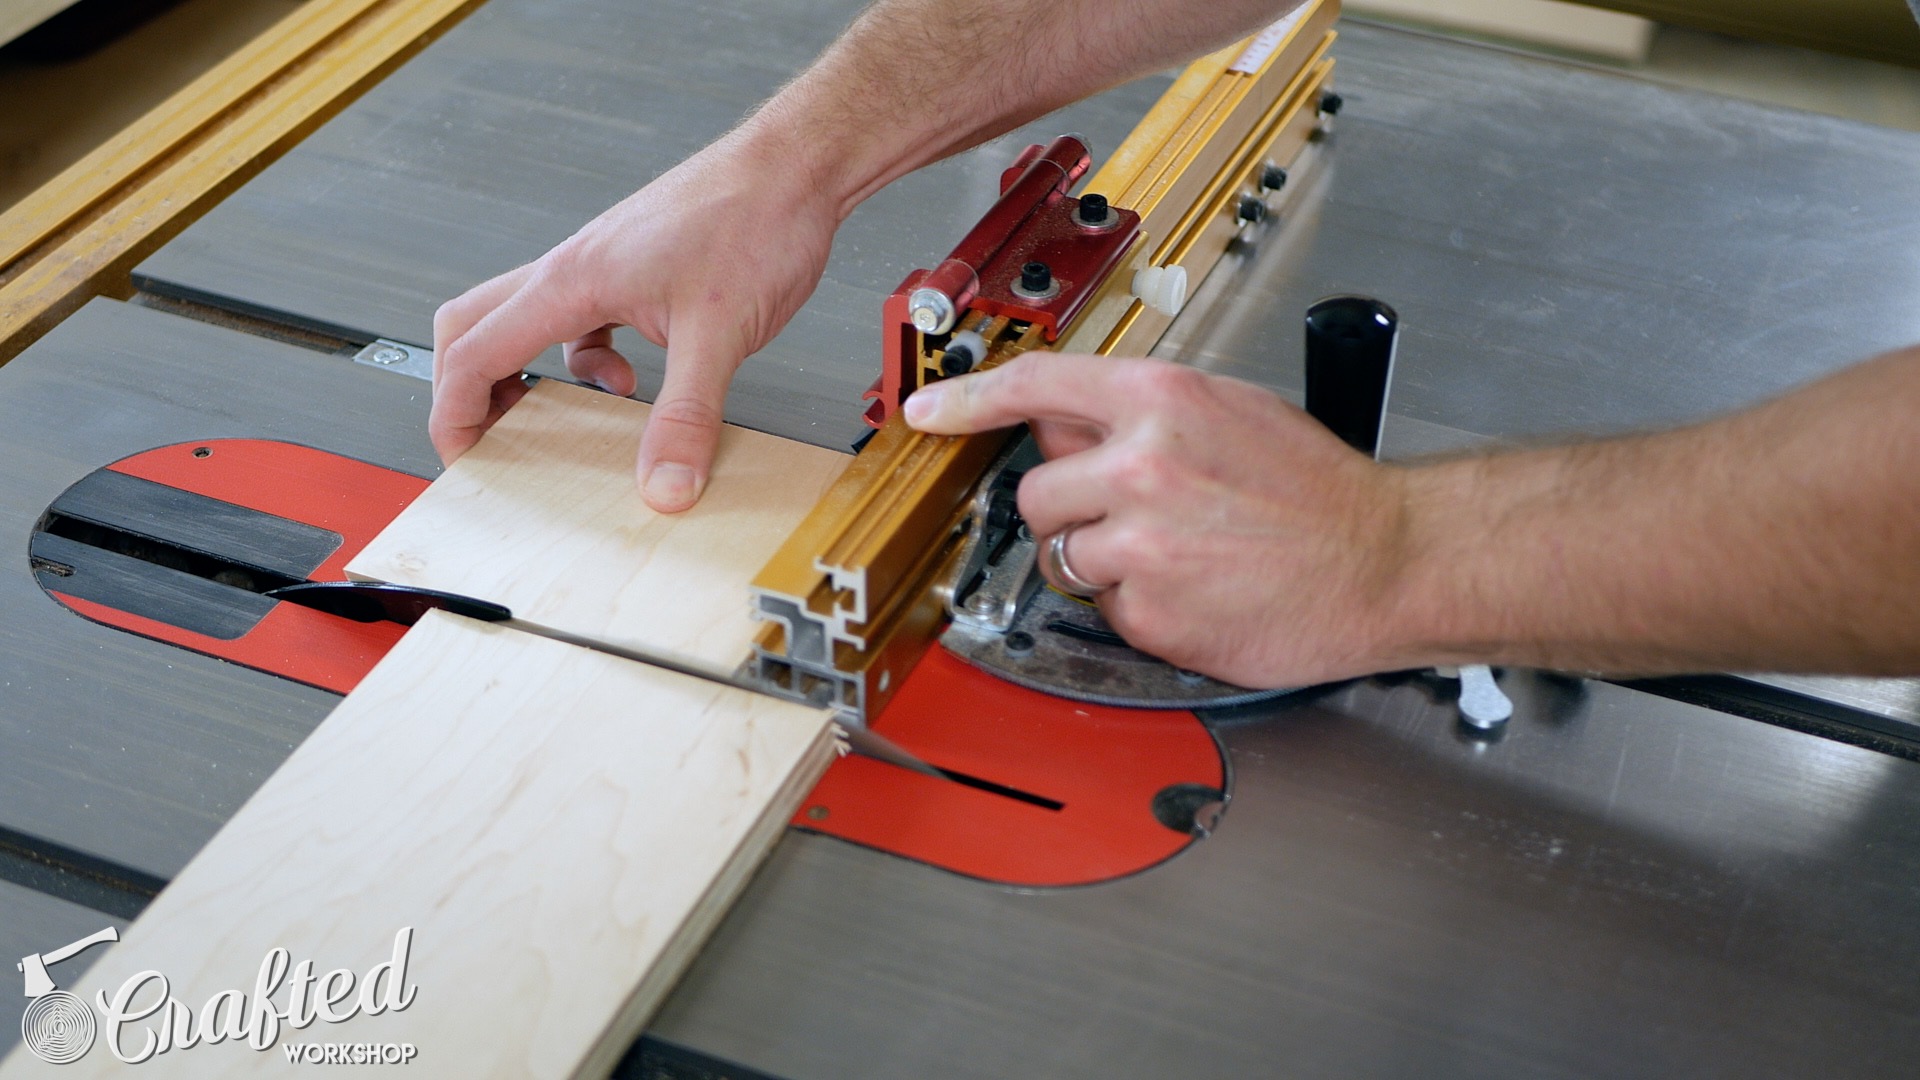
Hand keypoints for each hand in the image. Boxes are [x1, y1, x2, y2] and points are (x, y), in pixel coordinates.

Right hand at [430, 133, 840, 511]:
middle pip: (473, 327)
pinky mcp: (633, 270)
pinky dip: (588, 358)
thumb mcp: (720, 336)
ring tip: (555, 423)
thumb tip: (665, 488)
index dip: (454, 414)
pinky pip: (581, 320)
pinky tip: (632, 381)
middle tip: (489, 444)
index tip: (464, 462)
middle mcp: (571, 269)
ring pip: (526, 322)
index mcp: (569, 282)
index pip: (472, 353)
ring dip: (527, 373)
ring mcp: (600, 267)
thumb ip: (687, 416)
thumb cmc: (754, 221)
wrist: (794, 169)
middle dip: (467, 390)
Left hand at [903, 355, 1414, 686]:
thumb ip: (1144, 412)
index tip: (927, 411)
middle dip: (1072, 511)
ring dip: (1103, 562)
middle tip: (1136, 516)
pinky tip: (1194, 588)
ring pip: (1063, 555)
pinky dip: (1139, 606)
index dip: (966, 399)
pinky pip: (1104, 606)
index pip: (1034, 385)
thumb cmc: (1319, 493)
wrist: (1386, 561)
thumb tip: (1070, 420)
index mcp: (1161, 400)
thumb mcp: (1232, 411)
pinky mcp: (1148, 608)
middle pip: (1039, 490)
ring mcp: (1140, 540)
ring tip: (1179, 554)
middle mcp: (1141, 463)